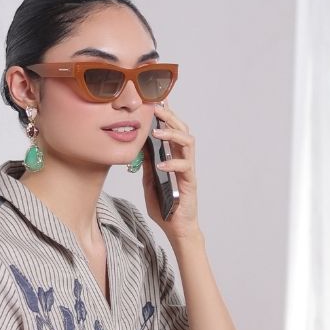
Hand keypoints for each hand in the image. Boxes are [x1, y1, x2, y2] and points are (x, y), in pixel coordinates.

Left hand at [141, 101, 199, 239]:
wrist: (176, 229)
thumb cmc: (165, 208)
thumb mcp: (149, 183)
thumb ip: (147, 166)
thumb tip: (139, 147)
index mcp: (173, 158)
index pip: (171, 131)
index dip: (166, 115)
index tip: (156, 100)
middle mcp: (182, 160)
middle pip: (182, 130)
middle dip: (170, 116)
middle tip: (157, 107)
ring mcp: (188, 170)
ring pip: (188, 143)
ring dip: (173, 134)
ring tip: (157, 132)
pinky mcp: (190, 183)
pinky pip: (185, 167)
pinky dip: (172, 163)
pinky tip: (161, 164)